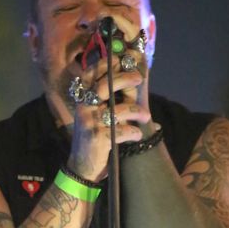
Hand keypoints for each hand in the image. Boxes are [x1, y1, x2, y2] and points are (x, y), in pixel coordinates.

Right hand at [67, 48, 151, 181]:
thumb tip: (130, 78)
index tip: (121, 59)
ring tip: (146, 116)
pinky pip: (122, 131)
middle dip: (124, 79)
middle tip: (139, 78)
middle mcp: (83, 109)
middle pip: (104, 86)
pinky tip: (136, 136)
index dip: (105, 64)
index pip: (90, 75)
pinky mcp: (98, 139)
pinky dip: (133, 133)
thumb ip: (106, 100)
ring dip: (136, 112)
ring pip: (117, 110)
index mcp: (82, 101)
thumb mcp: (95, 116)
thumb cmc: (94, 139)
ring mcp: (90, 124)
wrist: (82, 168)